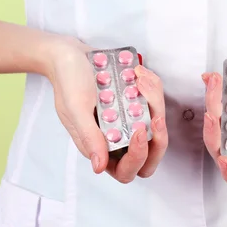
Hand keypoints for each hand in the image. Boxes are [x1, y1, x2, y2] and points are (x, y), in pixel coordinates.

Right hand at [46, 37, 167, 182]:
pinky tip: (139, 73)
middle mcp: (117, 138)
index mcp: (99, 147)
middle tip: (155, 115)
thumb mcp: (75, 109)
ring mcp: (129, 120)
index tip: (137, 130)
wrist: (70, 56)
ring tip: (139, 80)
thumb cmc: (68, 82)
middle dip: (158, 138)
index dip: (137, 157)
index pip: (126, 170)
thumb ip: (89, 137)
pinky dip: (153, 88)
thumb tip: (99, 167)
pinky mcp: (137, 104)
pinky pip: (155, 103)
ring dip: (155, 103)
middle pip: (149, 155)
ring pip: (156, 126)